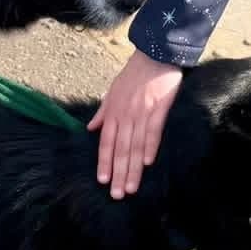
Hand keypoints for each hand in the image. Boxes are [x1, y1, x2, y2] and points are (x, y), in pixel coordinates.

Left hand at [89, 49, 183, 199]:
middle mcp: (125, 115)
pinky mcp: (159, 108)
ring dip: (133, 168)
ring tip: (131, 188)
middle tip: (117, 194)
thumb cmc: (133, 74)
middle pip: (120, 149)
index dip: (104, 162)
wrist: (154, 54)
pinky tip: (147, 163)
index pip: (106, 142)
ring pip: (135, 146)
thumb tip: (91, 128)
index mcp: (113, 112)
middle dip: (118, 173)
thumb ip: (103, 112)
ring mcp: (142, 112)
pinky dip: (150, 147)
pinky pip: (153, 131)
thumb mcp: (113, 91)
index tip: (103, 180)